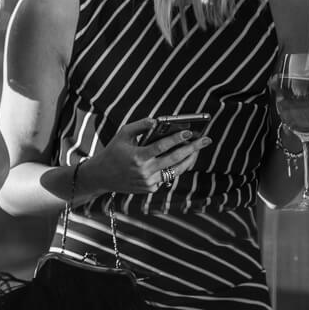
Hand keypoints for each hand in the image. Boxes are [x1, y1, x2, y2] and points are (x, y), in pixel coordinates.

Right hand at [84, 118, 211, 194]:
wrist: (102, 176)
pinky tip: (183, 158)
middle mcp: (145, 171)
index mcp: (138, 157)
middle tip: (206, 140)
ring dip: (189, 159)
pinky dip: (175, 167)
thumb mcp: (123, 134)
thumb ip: (141, 125)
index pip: (162, 147)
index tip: (190, 132)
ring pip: (175, 170)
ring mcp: (149, 182)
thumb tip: (158, 121)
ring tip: (198, 149)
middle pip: (175, 159)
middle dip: (192, 149)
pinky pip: (167, 176)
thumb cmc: (113, 151)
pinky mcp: (150, 188)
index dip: (177, 139)